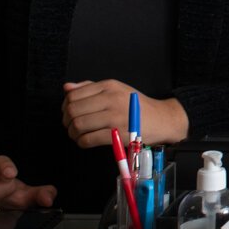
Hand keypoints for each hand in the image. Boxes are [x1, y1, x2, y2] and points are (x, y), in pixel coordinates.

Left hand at [61, 80, 188, 148]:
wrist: (163, 119)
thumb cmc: (137, 106)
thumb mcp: (117, 89)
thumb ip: (91, 88)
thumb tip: (66, 88)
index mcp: (109, 86)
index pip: (74, 95)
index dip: (65, 107)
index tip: (69, 113)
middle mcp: (111, 99)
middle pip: (73, 110)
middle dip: (67, 121)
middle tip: (71, 126)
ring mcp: (115, 117)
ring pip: (78, 125)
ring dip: (73, 133)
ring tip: (78, 135)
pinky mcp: (118, 134)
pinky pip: (88, 139)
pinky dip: (82, 142)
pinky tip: (86, 141)